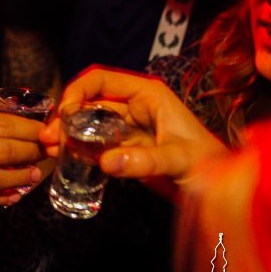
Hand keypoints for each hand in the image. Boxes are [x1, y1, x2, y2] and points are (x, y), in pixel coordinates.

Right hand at [41, 66, 227, 181]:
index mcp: (148, 94)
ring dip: (68, 133)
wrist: (222, 191)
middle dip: (66, 117)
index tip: (61, 114)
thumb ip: (145, 161)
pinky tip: (65, 157)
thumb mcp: (179, 160)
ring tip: (50, 148)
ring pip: (88, 123)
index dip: (77, 92)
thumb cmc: (209, 166)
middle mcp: (135, 106)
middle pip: (89, 102)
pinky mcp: (125, 149)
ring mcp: (129, 128)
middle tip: (48, 138)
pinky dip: (79, 149)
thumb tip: (105, 162)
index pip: (101, 80)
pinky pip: (96, 144)